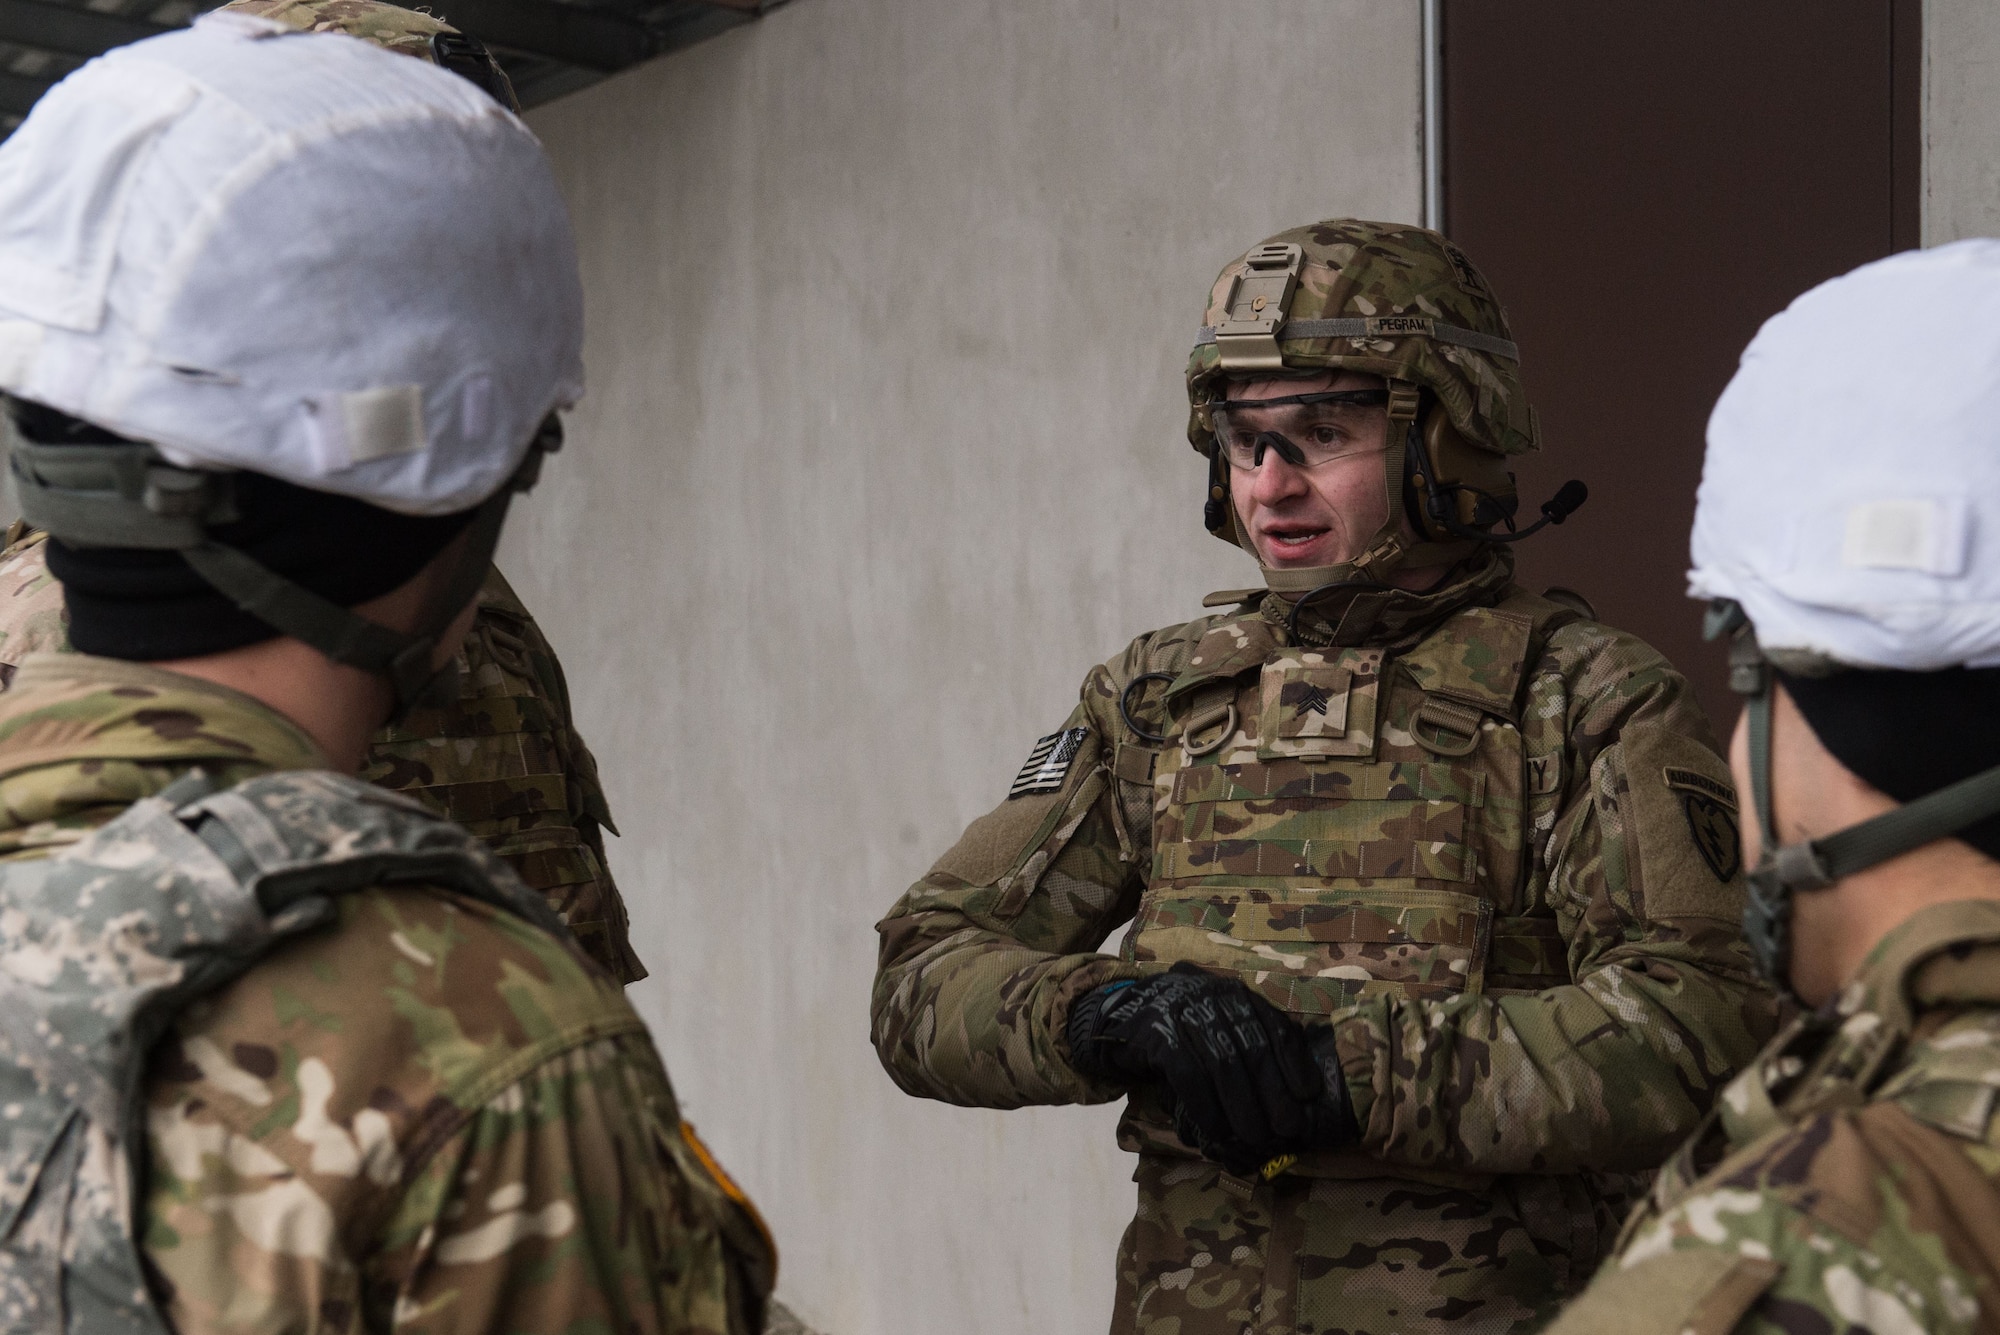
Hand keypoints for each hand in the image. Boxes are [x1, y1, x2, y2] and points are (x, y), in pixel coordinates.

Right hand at [1066, 962, 1323, 1172]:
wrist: (1121, 1018)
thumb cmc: (1181, 1029)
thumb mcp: (1218, 1023)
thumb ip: (1250, 1041)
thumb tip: (1296, 1088)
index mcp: (1235, 994)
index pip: (1275, 1026)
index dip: (1294, 1063)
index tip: (1308, 1097)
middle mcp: (1212, 996)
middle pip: (1251, 1049)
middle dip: (1272, 1094)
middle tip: (1285, 1130)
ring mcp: (1182, 1011)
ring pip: (1222, 1064)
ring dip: (1241, 1107)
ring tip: (1254, 1138)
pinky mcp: (1156, 1032)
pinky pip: (1188, 1075)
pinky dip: (1205, 1107)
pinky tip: (1214, 1131)